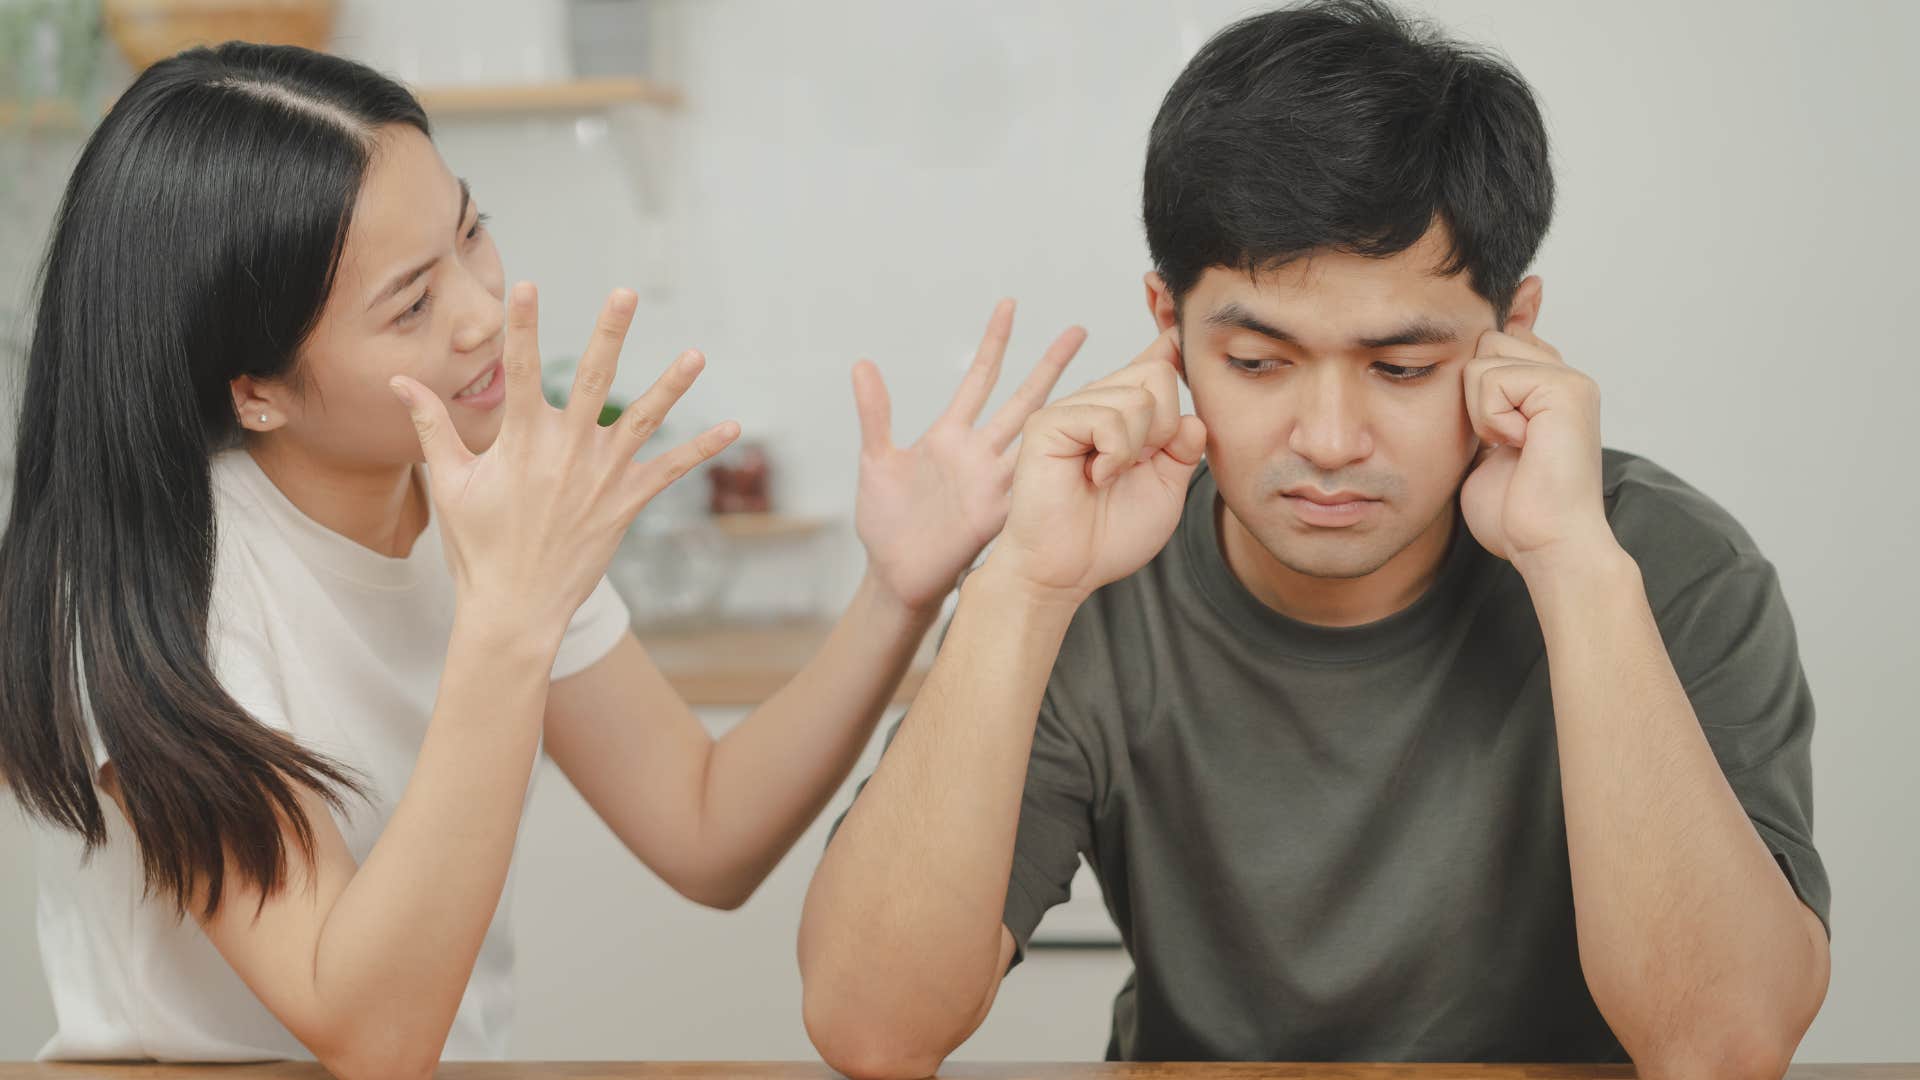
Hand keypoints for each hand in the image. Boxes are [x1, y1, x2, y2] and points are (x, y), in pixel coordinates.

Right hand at [390, 283, 739, 628]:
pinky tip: (733, 428)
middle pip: (592, 379)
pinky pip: (671, 471)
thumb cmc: (477, 546)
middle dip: (609, 333)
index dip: (521, 326)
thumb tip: (398, 380)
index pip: (519, 370)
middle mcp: (567, 452)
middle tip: (626, 293)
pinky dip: (702, 450)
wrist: (515, 607)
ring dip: (672, 386)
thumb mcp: (450, 483)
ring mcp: (602, 477)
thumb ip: (431, 425)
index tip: (527, 285)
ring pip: (643, 420)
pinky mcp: (627, 503)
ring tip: (697, 354)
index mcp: (521, 441)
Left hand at [852, 299, 1085, 612]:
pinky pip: (1035, 485)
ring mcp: (995, 482)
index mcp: (950, 435)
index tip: (1010, 304)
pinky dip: (1062, 466)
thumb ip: (874, 413)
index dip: (995, 342)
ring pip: (1040, 437)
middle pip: (1023, 399)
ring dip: (1069, 409)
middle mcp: (980, 453)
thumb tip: (862, 363)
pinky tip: (1089, 447)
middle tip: (1079, 329)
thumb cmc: (885, 521)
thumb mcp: (876, 460)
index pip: (980, 378)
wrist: (895, 575)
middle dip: (1051, 364)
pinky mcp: (1000, 514)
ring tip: (1101, 381)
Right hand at [982, 330, 1207, 605]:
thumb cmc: (1108, 535)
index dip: (1173, 347)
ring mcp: (1071, 408)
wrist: (1068, 569)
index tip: (1181, 337)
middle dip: (1165, 427)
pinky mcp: (1048, 422)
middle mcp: (1096, 403)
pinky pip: (1108, 417)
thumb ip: (1184, 447)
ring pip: (1138, 398)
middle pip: (1157, 374)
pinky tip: (1094, 476)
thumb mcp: (1167, 488)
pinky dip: (1115, 454)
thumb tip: (1192, 415)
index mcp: (1124, 414)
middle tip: (1137, 465)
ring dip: (1137, 449)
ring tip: (1108, 476)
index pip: (1155, 361)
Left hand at [1457, 327, 1616, 576]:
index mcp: (1547, 388)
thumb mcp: (1484, 448)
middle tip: (1501, 441)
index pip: (1493, 343)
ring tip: (1512, 446)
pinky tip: (1519, 447)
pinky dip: (1492, 419)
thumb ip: (1480, 408)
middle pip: (1484, 342)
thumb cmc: (1515, 513)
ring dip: (1481, 411)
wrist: (1545, 546)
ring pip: (1483, 358)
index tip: (1492, 433)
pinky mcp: (1565, 390)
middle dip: (1473, 395)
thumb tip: (1453, 378)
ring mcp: (1569, 380)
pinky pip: (1493, 379)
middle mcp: (1563, 377)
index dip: (1476, 385)